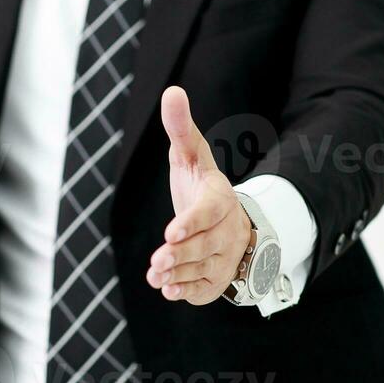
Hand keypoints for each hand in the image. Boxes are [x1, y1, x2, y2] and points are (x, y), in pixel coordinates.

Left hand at [146, 86, 252, 304]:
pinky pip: (204, 289)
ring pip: (204, 269)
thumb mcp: (190, 155)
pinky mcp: (217, 280)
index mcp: (220, 198)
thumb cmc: (201, 185)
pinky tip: (168, 290)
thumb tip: (172, 91)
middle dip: (181, 255)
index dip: (192, 222)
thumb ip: (180, 128)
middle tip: (157, 261)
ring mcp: (225, 257)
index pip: (210, 211)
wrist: (226, 221)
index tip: (171, 231)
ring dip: (179, 274)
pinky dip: (187, 291)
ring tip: (156, 276)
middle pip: (207, 245)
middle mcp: (227, 229)